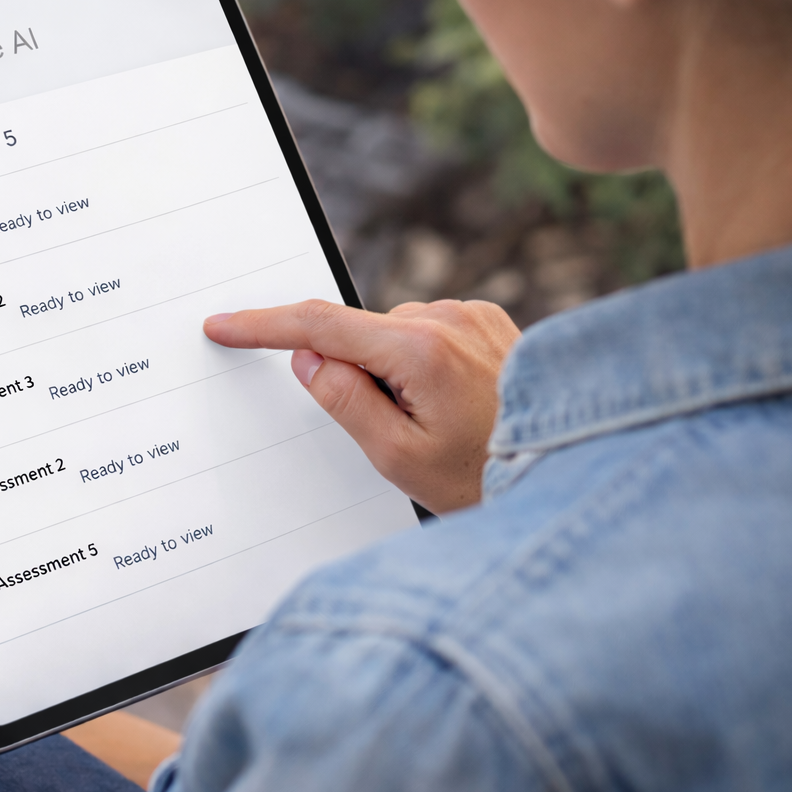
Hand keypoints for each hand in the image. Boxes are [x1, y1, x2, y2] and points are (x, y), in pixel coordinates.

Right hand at [204, 299, 520, 511]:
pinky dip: (422, 363)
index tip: (223, 325)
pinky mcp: (489, 319)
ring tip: (442, 426)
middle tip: (402, 433)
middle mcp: (448, 317)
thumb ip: (343, 400)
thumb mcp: (397, 457)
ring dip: (393, 372)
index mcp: (420, 350)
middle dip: (357, 376)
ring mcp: (472, 314)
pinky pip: (427, 333)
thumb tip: (307, 356)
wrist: (567, 471)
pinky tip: (457, 404)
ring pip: (393, 336)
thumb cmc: (485, 477)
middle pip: (360, 336)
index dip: (263, 326)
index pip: (319, 325)